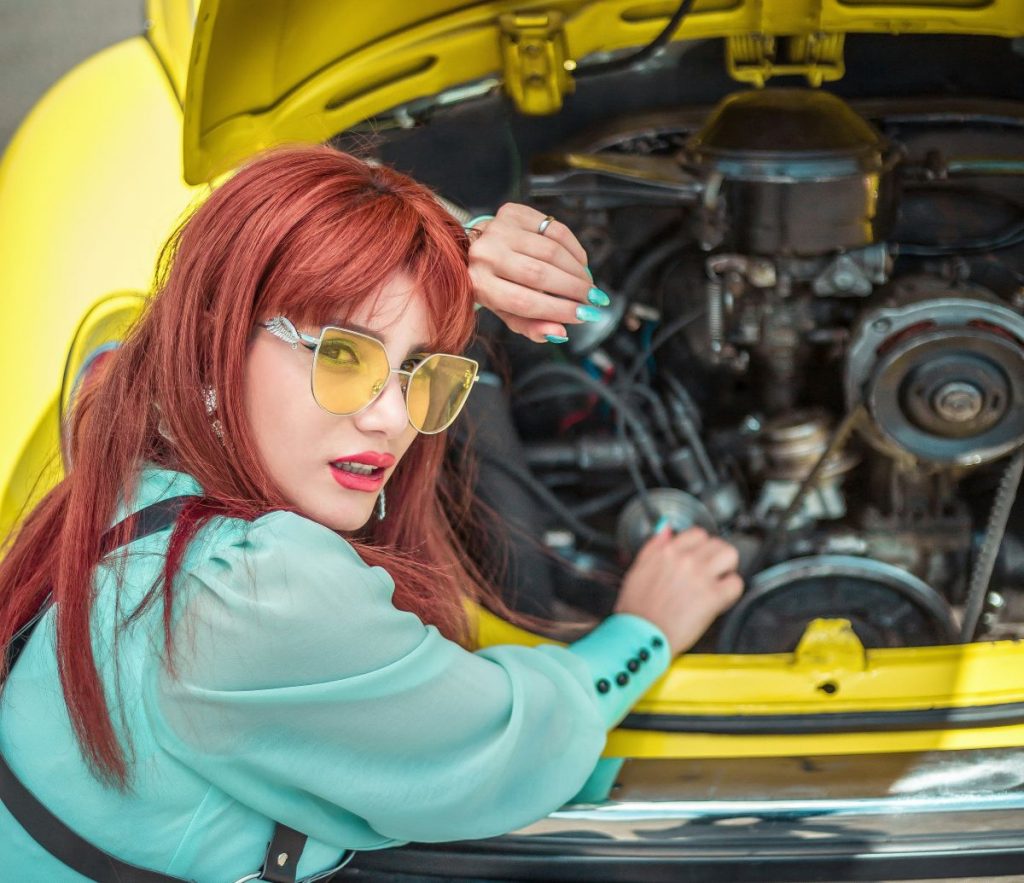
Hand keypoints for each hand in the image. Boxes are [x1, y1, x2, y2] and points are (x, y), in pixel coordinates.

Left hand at [467, 204, 606, 342]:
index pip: (524, 301)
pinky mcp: (513, 212)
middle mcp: (485, 254)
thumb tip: (560, 334)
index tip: (585, 316)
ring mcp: (498, 229)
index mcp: (480, 285)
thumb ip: (531, 327)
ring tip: (589, 285)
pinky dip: (574, 249)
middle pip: (539, 274)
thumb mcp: (507, 311)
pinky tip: (581, 264)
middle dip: (574, 289)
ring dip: (577, 271)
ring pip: (551, 251)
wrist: (476, 247)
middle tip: (595, 300)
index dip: (559, 310)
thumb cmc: (495, 284)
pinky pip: (555, 229)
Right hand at [614, 526, 743, 655]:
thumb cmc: (636, 610)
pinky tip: (720, 599)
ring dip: (727, 568)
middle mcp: (685, 560)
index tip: (699, 557)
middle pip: (717, 543)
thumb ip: (654, 546)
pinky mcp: (712, 596)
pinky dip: (731, 592)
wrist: (640, 636)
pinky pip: (735, 583)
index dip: (700, 547)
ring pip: (730, 556)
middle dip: (716, 557)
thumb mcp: (637, 569)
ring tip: (718, 581)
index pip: (697, 534)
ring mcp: (700, 576)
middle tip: (711, 571)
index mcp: (667, 551)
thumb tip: (665, 530)